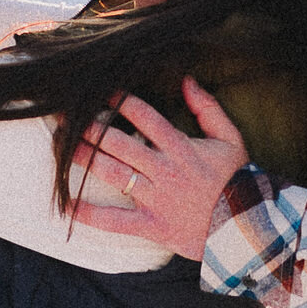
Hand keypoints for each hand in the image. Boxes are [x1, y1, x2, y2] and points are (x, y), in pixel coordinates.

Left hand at [71, 79, 249, 259]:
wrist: (246, 227)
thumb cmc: (237, 180)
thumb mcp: (230, 138)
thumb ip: (208, 108)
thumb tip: (187, 80)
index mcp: (181, 147)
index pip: (144, 116)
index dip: (119, 101)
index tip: (99, 91)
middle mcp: (164, 170)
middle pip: (118, 142)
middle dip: (89, 127)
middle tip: (64, 116)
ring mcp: (155, 199)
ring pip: (112, 174)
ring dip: (83, 159)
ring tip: (59, 146)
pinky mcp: (151, 226)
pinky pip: (115, 221)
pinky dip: (89, 214)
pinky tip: (67, 204)